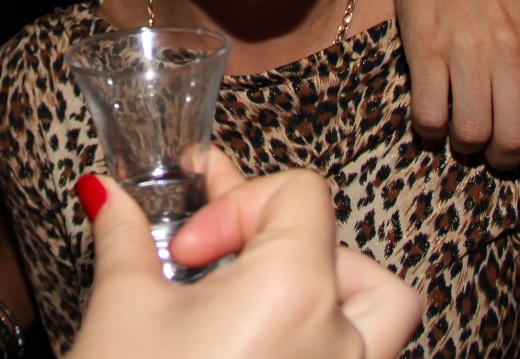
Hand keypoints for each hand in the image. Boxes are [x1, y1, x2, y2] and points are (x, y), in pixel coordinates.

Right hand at [69, 153, 420, 358]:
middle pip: (345, 248)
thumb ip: (128, 238)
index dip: (238, 203)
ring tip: (274, 298)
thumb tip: (114, 198)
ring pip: (386, 310)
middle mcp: (340, 342)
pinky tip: (277, 350)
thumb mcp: (123, 314)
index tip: (188, 248)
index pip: (302, 194)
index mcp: (297, 293)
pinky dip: (335, 343)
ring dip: (336, 290)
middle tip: (216, 267)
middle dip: (277, 244)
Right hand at [356, 0, 519, 188]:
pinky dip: (431, 128)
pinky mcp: (424, 45)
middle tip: (497, 150)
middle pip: (516, 139)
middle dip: (506, 159)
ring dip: (467, 146)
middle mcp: (513, 46)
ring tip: (463, 129)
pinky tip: (434, 113)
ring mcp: (466, 47)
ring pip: (471, 135)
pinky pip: (429, 115)